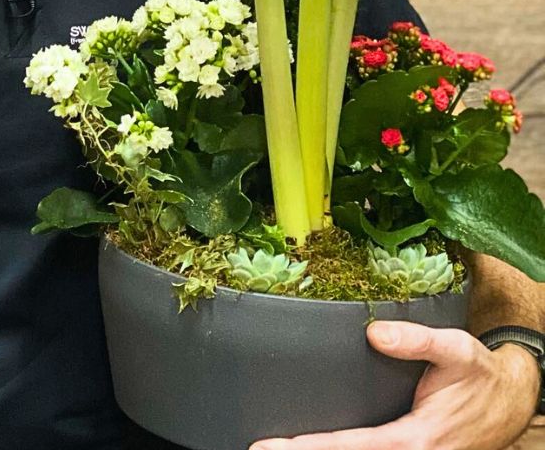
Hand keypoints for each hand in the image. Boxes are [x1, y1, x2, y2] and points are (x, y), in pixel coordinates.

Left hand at [249, 320, 539, 449]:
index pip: (353, 446)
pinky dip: (340, 449)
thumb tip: (375, 333)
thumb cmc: (480, 374)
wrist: (511, 399)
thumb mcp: (456, 349)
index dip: (311, 447)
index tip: (273, 445)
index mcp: (416, 438)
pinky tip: (314, 442)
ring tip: (279, 446)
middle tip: (262, 447)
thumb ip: (416, 339)